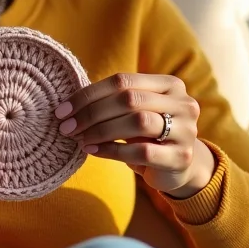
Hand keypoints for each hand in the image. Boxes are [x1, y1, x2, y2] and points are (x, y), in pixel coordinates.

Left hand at [55, 72, 214, 196]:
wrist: (180, 166)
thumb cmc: (147, 133)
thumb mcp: (134, 111)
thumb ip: (111, 100)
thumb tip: (67, 105)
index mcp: (169, 84)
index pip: (122, 80)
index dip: (89, 94)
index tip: (62, 109)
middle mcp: (183, 103)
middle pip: (129, 99)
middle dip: (91, 113)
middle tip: (67, 126)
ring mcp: (186, 130)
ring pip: (137, 122)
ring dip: (101, 130)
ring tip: (79, 138)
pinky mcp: (181, 157)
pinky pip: (141, 151)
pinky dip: (112, 150)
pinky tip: (93, 151)